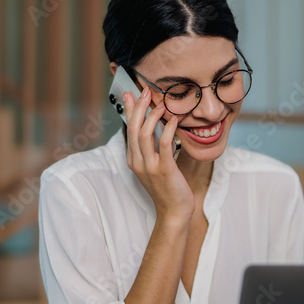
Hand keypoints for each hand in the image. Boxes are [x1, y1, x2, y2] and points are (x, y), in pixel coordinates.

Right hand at [123, 87, 194, 222]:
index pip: (129, 130)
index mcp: (133, 160)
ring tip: (160, 104)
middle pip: (133, 129)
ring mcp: (149, 167)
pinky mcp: (164, 170)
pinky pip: (164, 145)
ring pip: (144, 135)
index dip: (129, 110)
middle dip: (138, 107)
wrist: (174, 212)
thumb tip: (157, 127)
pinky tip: (174, 120)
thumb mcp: (156, 165)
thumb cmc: (168, 188)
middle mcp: (138, 162)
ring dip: (151, 116)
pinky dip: (168, 129)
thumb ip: (154, 147)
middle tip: (144, 91)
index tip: (130, 93)